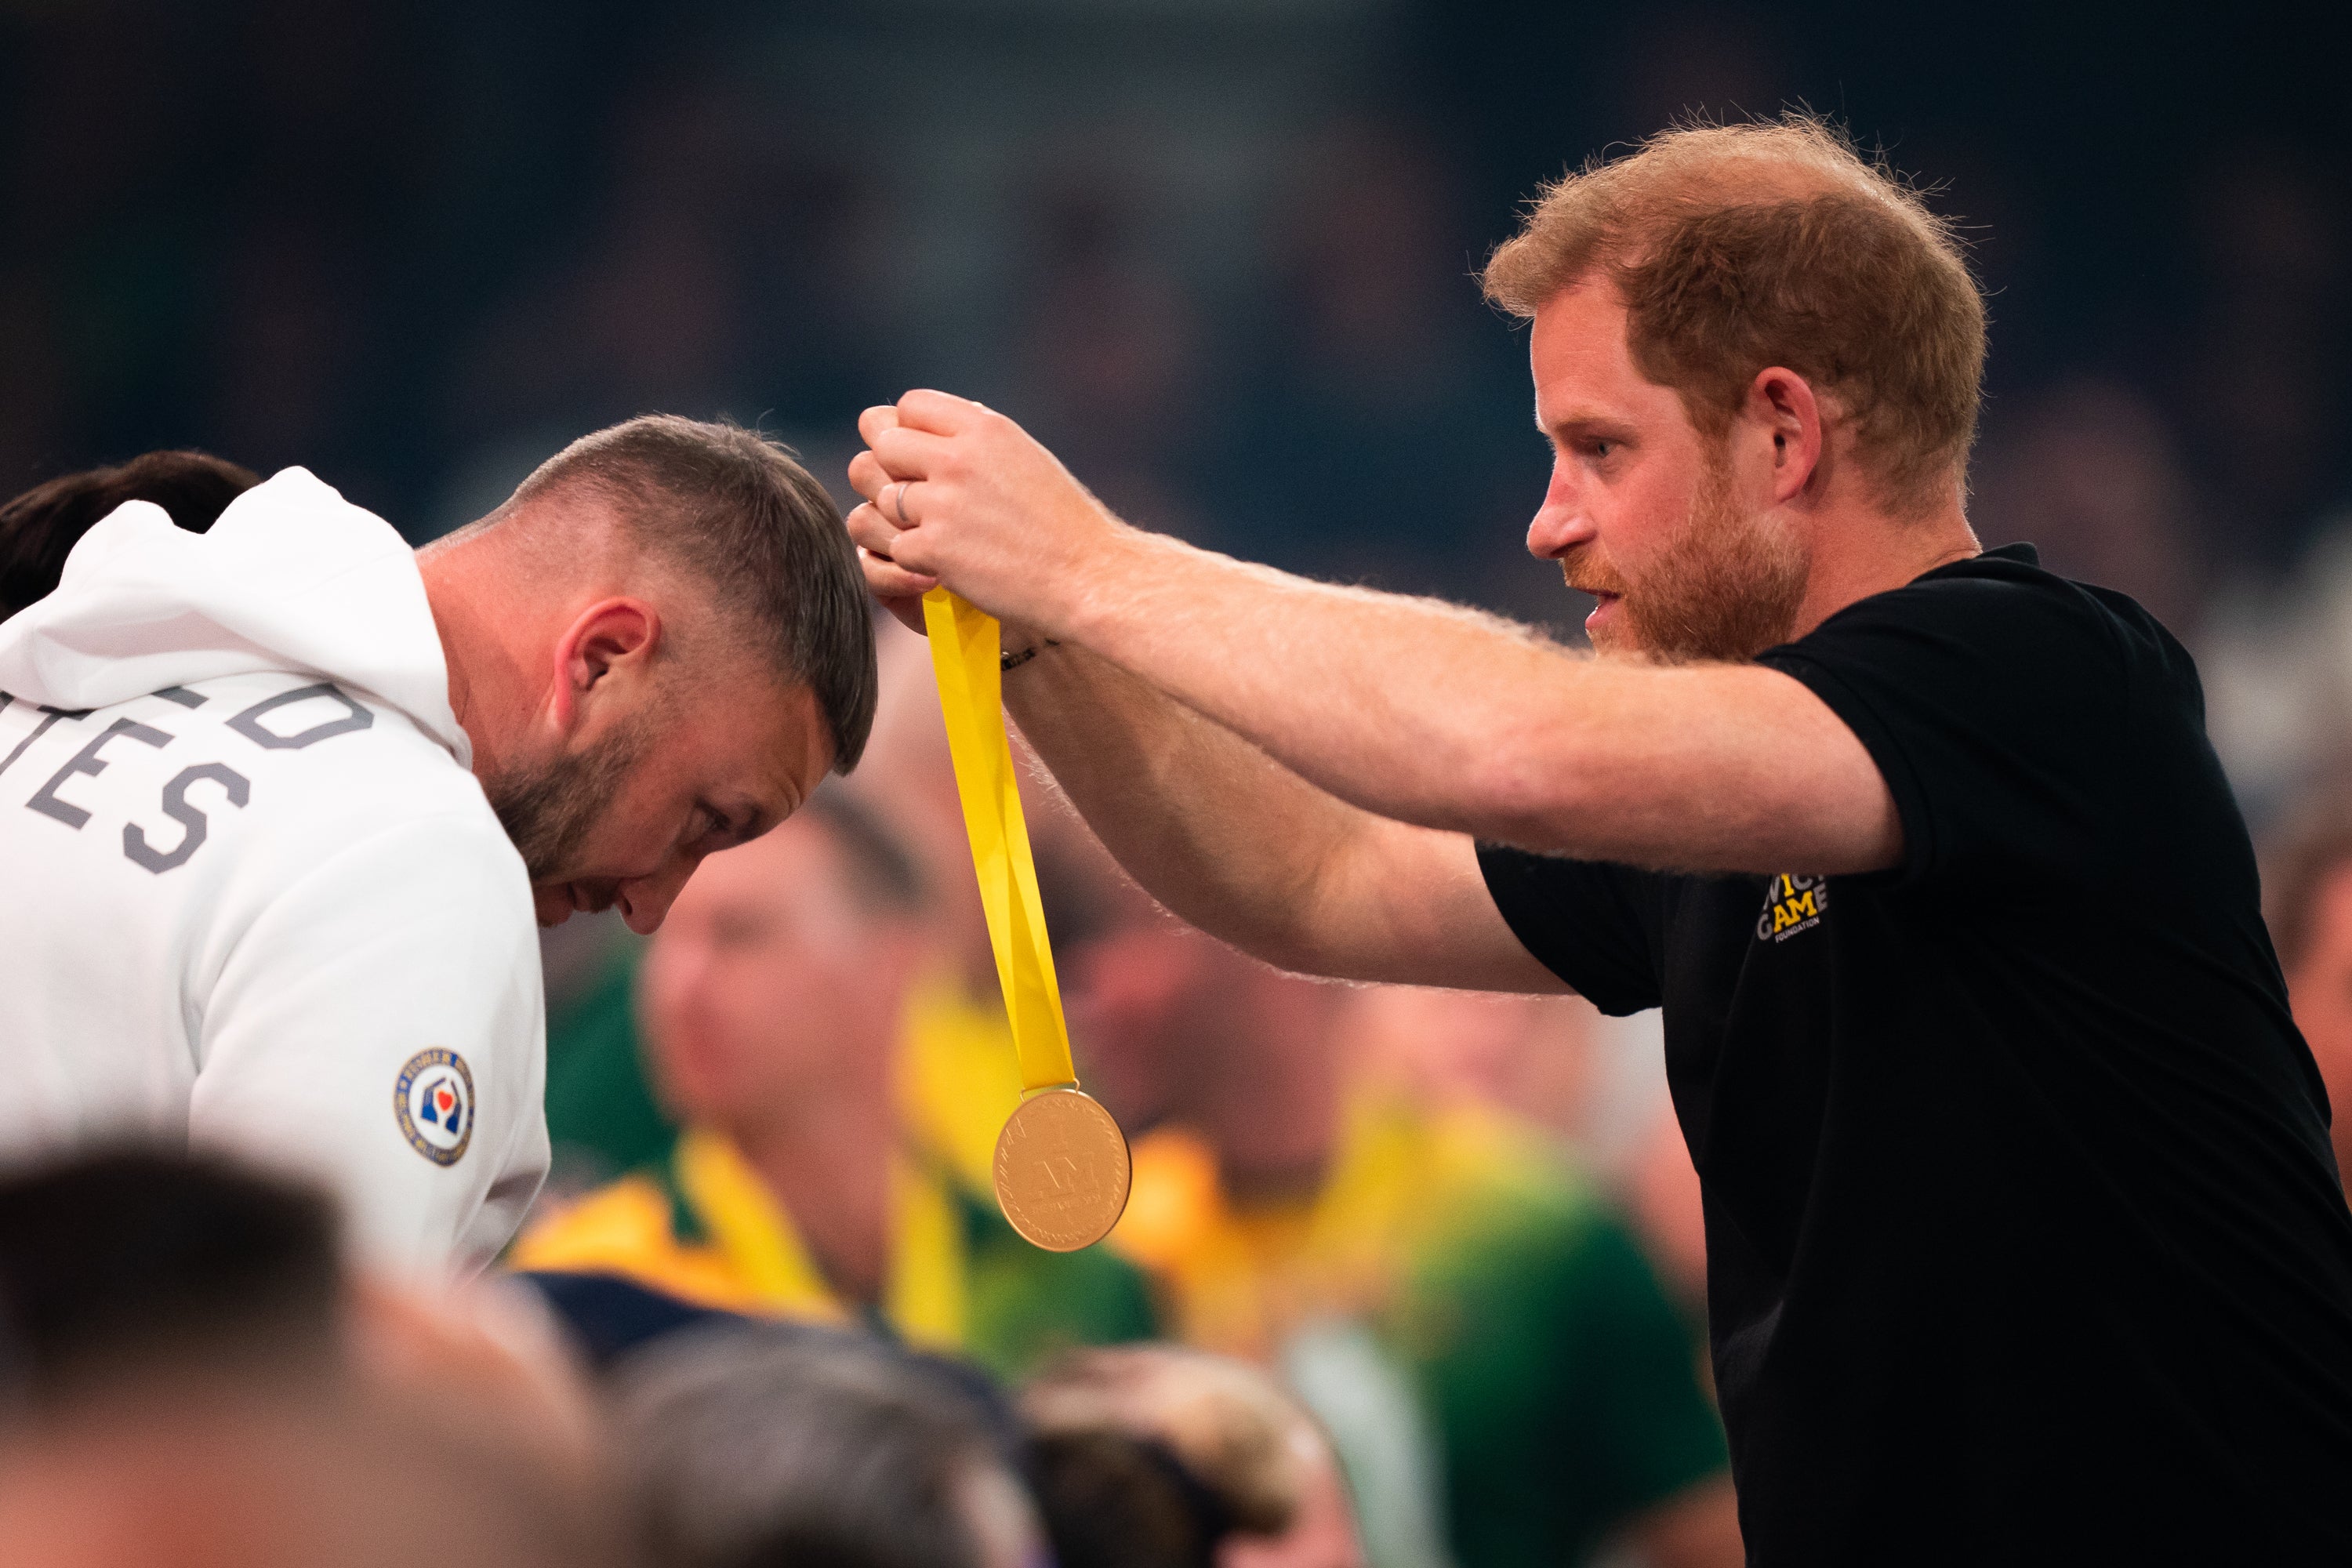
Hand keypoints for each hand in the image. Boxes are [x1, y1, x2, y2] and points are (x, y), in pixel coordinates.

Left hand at [844, 390, 1122, 639]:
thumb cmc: (1063, 523)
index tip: (923, 457)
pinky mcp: (934, 549)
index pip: (910, 404)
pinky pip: (894, 548)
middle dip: (893, 471)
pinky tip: (947, 567)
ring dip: (902, 521)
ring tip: (938, 536)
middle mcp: (958, 458)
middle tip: (919, 499)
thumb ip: (975, 439)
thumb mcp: (1025, 458)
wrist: (1090, 577)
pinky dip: (915, 562)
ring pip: (882, 499)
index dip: (908, 429)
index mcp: (985, 429)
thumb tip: (922, 425)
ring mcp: (943, 504)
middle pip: (883, 445)